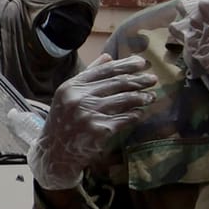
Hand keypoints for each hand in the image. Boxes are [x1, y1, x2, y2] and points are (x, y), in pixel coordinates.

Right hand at [30, 54, 157, 189]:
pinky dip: (135, 114)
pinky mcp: (100, 130)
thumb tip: (108, 56)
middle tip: (153, 79)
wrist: (55, 152)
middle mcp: (79, 98)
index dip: (125, 65)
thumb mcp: (68, 95)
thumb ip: (88, 75)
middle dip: (139, 80)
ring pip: (124, 100)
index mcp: (72, 86)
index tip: (141, 62)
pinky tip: (141, 112)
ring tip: (151, 96)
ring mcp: (90, 114)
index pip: (104, 70)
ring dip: (141, 97)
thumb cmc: (63, 121)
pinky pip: (125, 119)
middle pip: (117, 83)